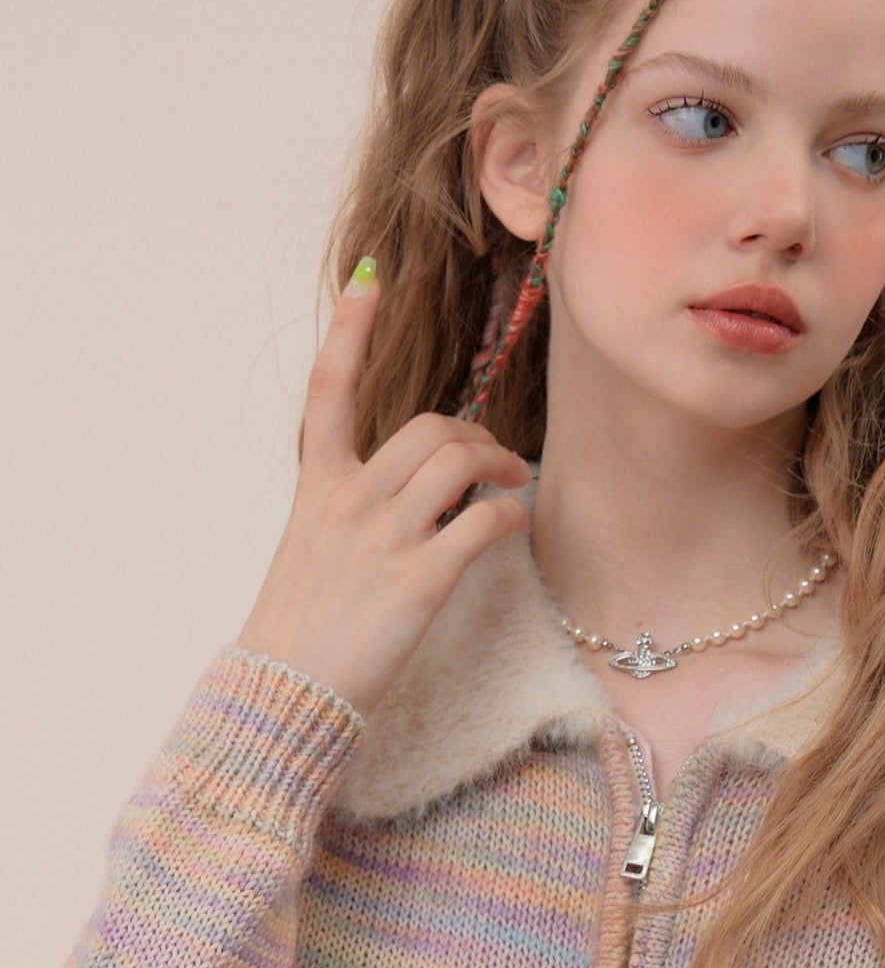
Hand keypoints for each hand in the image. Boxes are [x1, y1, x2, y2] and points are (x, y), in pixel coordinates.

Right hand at [234, 261, 530, 719]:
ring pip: (458, 461)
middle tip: (493, 459)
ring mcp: (384, 537)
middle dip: (473, 433)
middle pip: (427, 427)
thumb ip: (347, 512)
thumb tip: (399, 496)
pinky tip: (514, 521)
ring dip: (500, 464)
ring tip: (512, 483)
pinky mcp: (420, 580)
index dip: (348, 328)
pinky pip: (483, 521)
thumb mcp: (310, 550)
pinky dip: (510, 513)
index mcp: (318, 487)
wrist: (287, 690)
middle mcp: (350, 500)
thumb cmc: (302, 627)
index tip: (370, 278)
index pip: (328, 389)